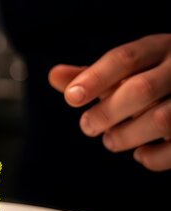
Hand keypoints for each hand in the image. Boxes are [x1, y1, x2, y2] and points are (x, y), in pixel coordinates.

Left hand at [49, 34, 170, 170]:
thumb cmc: (155, 79)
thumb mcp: (128, 71)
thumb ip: (92, 76)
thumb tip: (54, 76)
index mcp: (158, 49)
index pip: (125, 58)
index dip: (95, 78)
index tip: (71, 98)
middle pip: (142, 89)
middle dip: (106, 113)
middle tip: (87, 126)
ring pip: (161, 120)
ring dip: (126, 136)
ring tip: (111, 140)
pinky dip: (153, 157)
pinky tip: (141, 153)